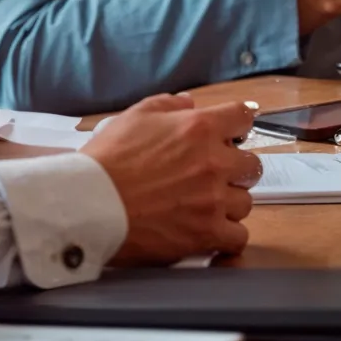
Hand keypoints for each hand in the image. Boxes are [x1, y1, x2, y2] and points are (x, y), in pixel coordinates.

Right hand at [85, 92, 259, 262]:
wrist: (89, 203)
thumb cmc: (107, 160)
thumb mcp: (133, 117)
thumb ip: (167, 104)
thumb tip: (189, 103)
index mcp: (199, 129)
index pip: (243, 117)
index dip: (238, 126)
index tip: (231, 135)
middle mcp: (213, 163)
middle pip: (252, 164)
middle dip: (235, 169)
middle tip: (212, 176)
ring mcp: (213, 200)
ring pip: (245, 202)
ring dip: (229, 203)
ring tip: (204, 206)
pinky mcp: (207, 234)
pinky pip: (238, 237)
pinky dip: (227, 236)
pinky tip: (209, 232)